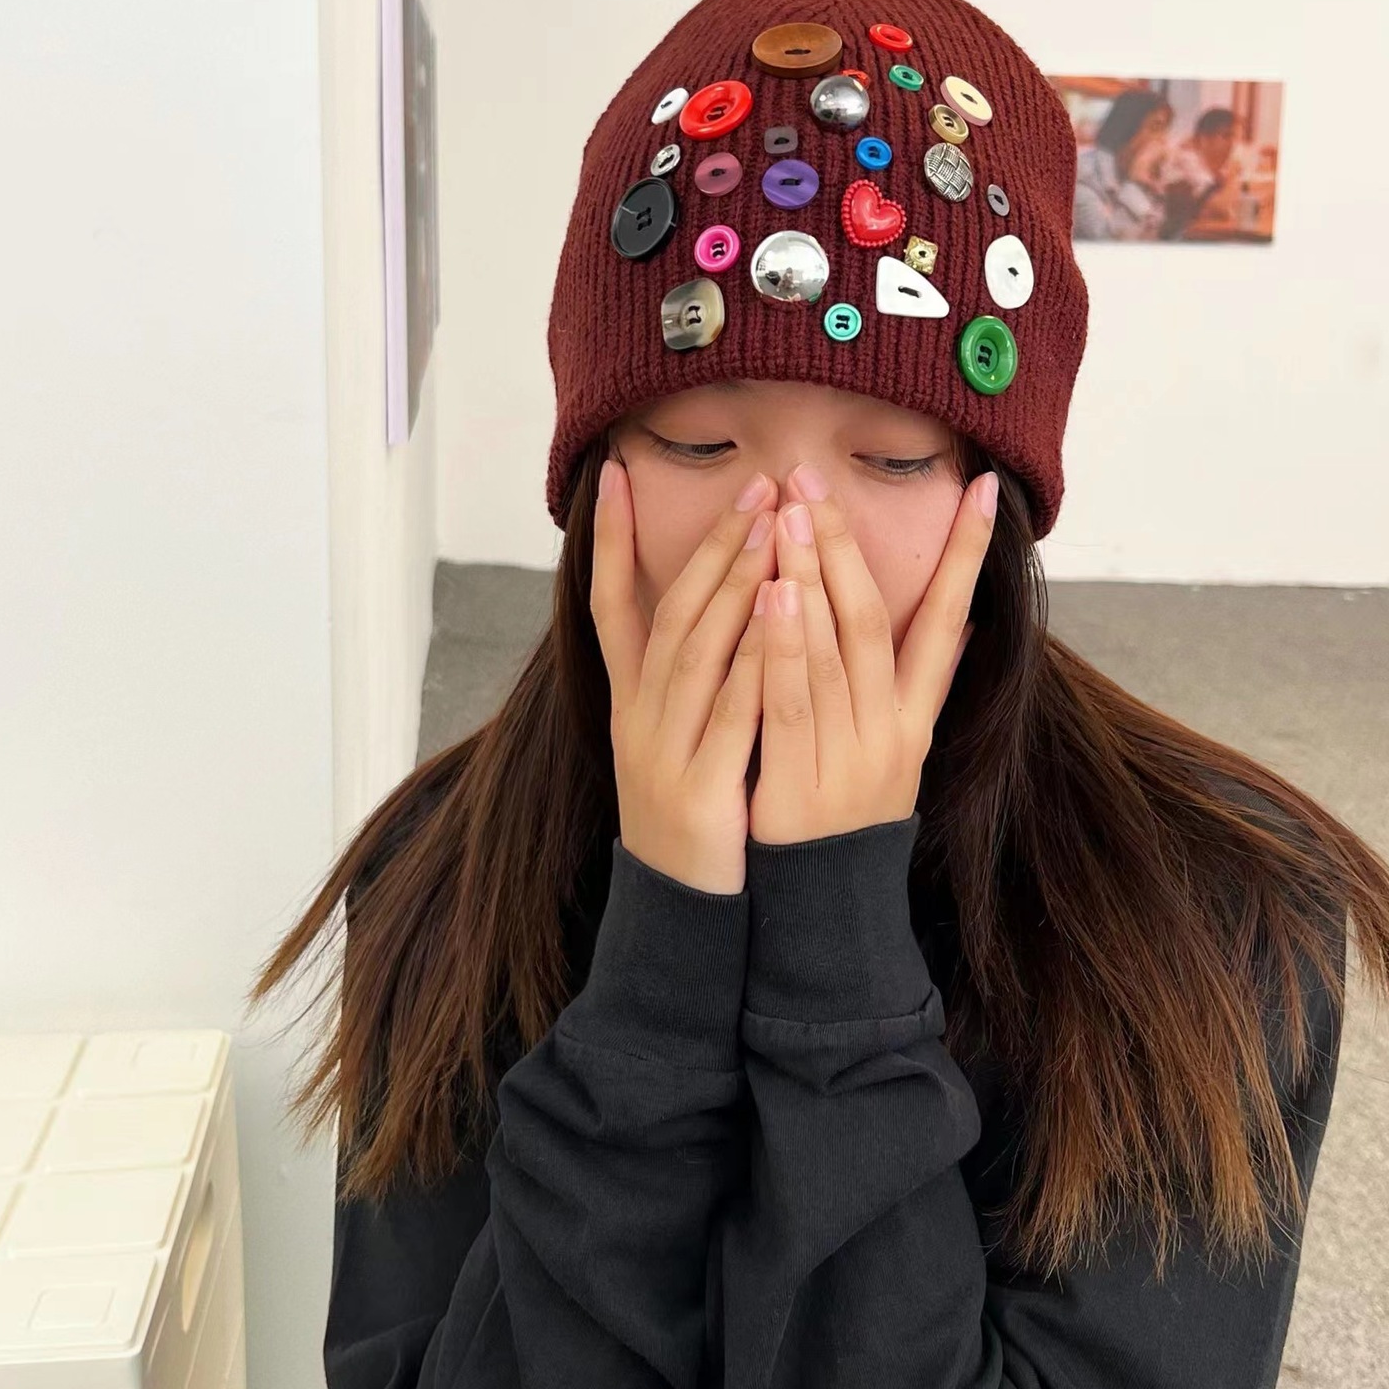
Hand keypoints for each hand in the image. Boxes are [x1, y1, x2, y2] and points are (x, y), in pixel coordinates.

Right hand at [590, 458, 777, 894]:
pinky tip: (782, 619)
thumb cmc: (694, 817)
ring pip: (696, 652)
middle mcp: (638, 716)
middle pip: (670, 614)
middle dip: (711, 546)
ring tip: (770, 528)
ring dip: (732, 586)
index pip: (609, 604)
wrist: (682, 917)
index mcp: (631, 702)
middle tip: (755, 486)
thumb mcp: (678, 741)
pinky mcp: (698, 789)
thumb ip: (697, 678)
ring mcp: (662, 752)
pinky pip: (729, 714)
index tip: (612, 471)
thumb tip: (725, 607)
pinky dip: (754, 663)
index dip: (607, 539)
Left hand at [747, 467, 995, 845]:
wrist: (826, 910)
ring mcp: (847, 758)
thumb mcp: (899, 749)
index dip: (968, 557)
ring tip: (791, 514)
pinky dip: (783, 647)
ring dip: (811, 578)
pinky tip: (771, 597)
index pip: (949, 622)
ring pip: (832, 652)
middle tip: (814, 478)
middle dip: (846, 545)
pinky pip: (790, 704)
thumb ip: (925, 683)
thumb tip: (966, 620)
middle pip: (871, 621)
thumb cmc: (851, 815)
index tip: (983, 491)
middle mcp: (889, 731)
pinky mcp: (801, 785)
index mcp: (915, 717)